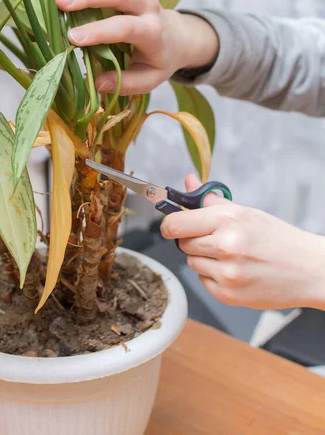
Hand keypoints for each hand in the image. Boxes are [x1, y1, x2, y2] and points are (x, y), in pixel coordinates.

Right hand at [55, 0, 218, 94]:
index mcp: (152, 32)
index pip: (125, 28)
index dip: (100, 32)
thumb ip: (126, 83)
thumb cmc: (158, 60)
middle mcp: (148, 5)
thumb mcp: (149, 80)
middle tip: (60, 2)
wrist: (178, 38)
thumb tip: (97, 83)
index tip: (72, 38)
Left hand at [161, 174, 324, 309]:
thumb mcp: (245, 212)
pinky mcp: (228, 295)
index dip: (169, 224)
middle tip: (214, 238)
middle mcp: (225, 246)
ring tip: (230, 255)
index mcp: (228, 220)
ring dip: (203, 258)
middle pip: (182, 243)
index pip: (176, 224)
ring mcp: (226, 274)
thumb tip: (188, 182)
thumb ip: (211, 200)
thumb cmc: (278, 238)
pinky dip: (213, 276)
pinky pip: (203, 281)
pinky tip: (235, 270)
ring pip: (192, 262)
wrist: (307, 270)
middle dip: (192, 240)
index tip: (172, 225)